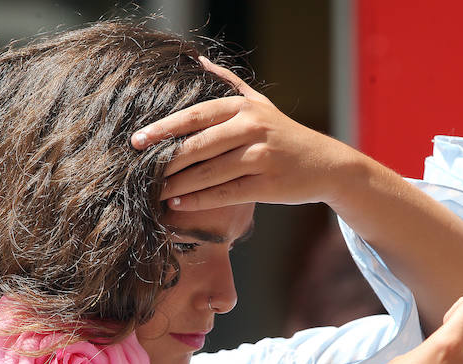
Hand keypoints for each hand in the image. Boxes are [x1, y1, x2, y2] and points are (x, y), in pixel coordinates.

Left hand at [130, 57, 354, 209]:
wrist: (326, 164)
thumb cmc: (284, 135)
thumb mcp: (260, 104)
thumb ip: (229, 84)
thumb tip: (198, 62)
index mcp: (244, 108)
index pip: (196, 115)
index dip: (164, 128)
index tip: (137, 139)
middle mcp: (252, 128)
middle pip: (198, 145)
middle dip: (164, 158)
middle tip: (136, 167)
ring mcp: (261, 157)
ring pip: (209, 172)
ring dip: (177, 184)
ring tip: (153, 191)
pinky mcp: (267, 184)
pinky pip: (224, 193)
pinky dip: (198, 200)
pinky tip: (178, 203)